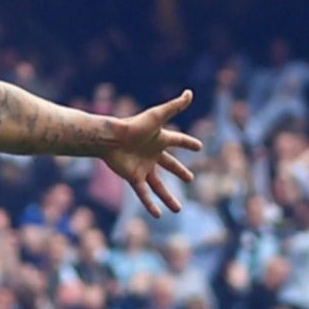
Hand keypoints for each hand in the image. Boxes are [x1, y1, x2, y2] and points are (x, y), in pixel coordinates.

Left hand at [103, 90, 202, 215]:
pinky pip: (143, 194)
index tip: (198, 147)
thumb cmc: (133, 125)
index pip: (179, 141)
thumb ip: (174, 106)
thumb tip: (190, 93)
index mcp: (160, 139)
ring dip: (168, 198)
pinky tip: (157, 215)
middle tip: (190, 179)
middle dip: (180, 171)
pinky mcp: (133, 177)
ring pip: (159, 186)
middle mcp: (152, 154)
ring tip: (178, 210)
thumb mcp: (157, 115)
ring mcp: (143, 167)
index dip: (188, 143)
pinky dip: (150, 204)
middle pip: (170, 165)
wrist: (110, 138)